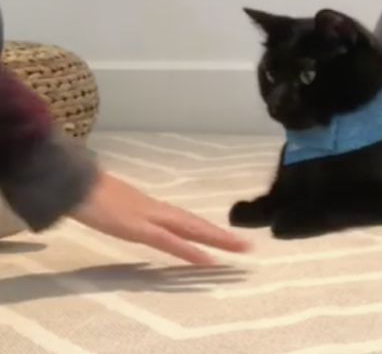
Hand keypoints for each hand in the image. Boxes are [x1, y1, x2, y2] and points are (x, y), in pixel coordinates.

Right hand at [71, 172, 249, 264]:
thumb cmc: (87, 192)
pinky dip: (191, 251)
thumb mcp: (114, 205)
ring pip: (192, 230)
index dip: (207, 228)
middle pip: (196, 223)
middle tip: (248, 246)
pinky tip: (209, 260)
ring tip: (240, 249)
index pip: (186, 219)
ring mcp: (150, 218)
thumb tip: (133, 216)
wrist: (71, 181)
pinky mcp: (139, 228)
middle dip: (222, 236)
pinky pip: (170, 242)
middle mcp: (158, 210)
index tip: (227, 237)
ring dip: (217, 240)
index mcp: (152, 206)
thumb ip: (128, 211)